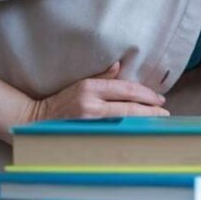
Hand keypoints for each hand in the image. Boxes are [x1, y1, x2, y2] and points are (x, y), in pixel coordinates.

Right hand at [26, 62, 169, 121]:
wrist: (36, 120)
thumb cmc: (61, 100)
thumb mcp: (81, 83)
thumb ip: (102, 76)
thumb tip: (121, 66)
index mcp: (91, 87)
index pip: (126, 90)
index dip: (146, 95)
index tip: (160, 99)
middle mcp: (91, 103)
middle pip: (129, 106)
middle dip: (150, 110)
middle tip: (164, 113)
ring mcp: (89, 120)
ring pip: (124, 120)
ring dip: (143, 120)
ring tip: (157, 120)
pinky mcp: (86, 133)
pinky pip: (113, 130)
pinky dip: (129, 129)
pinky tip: (139, 130)